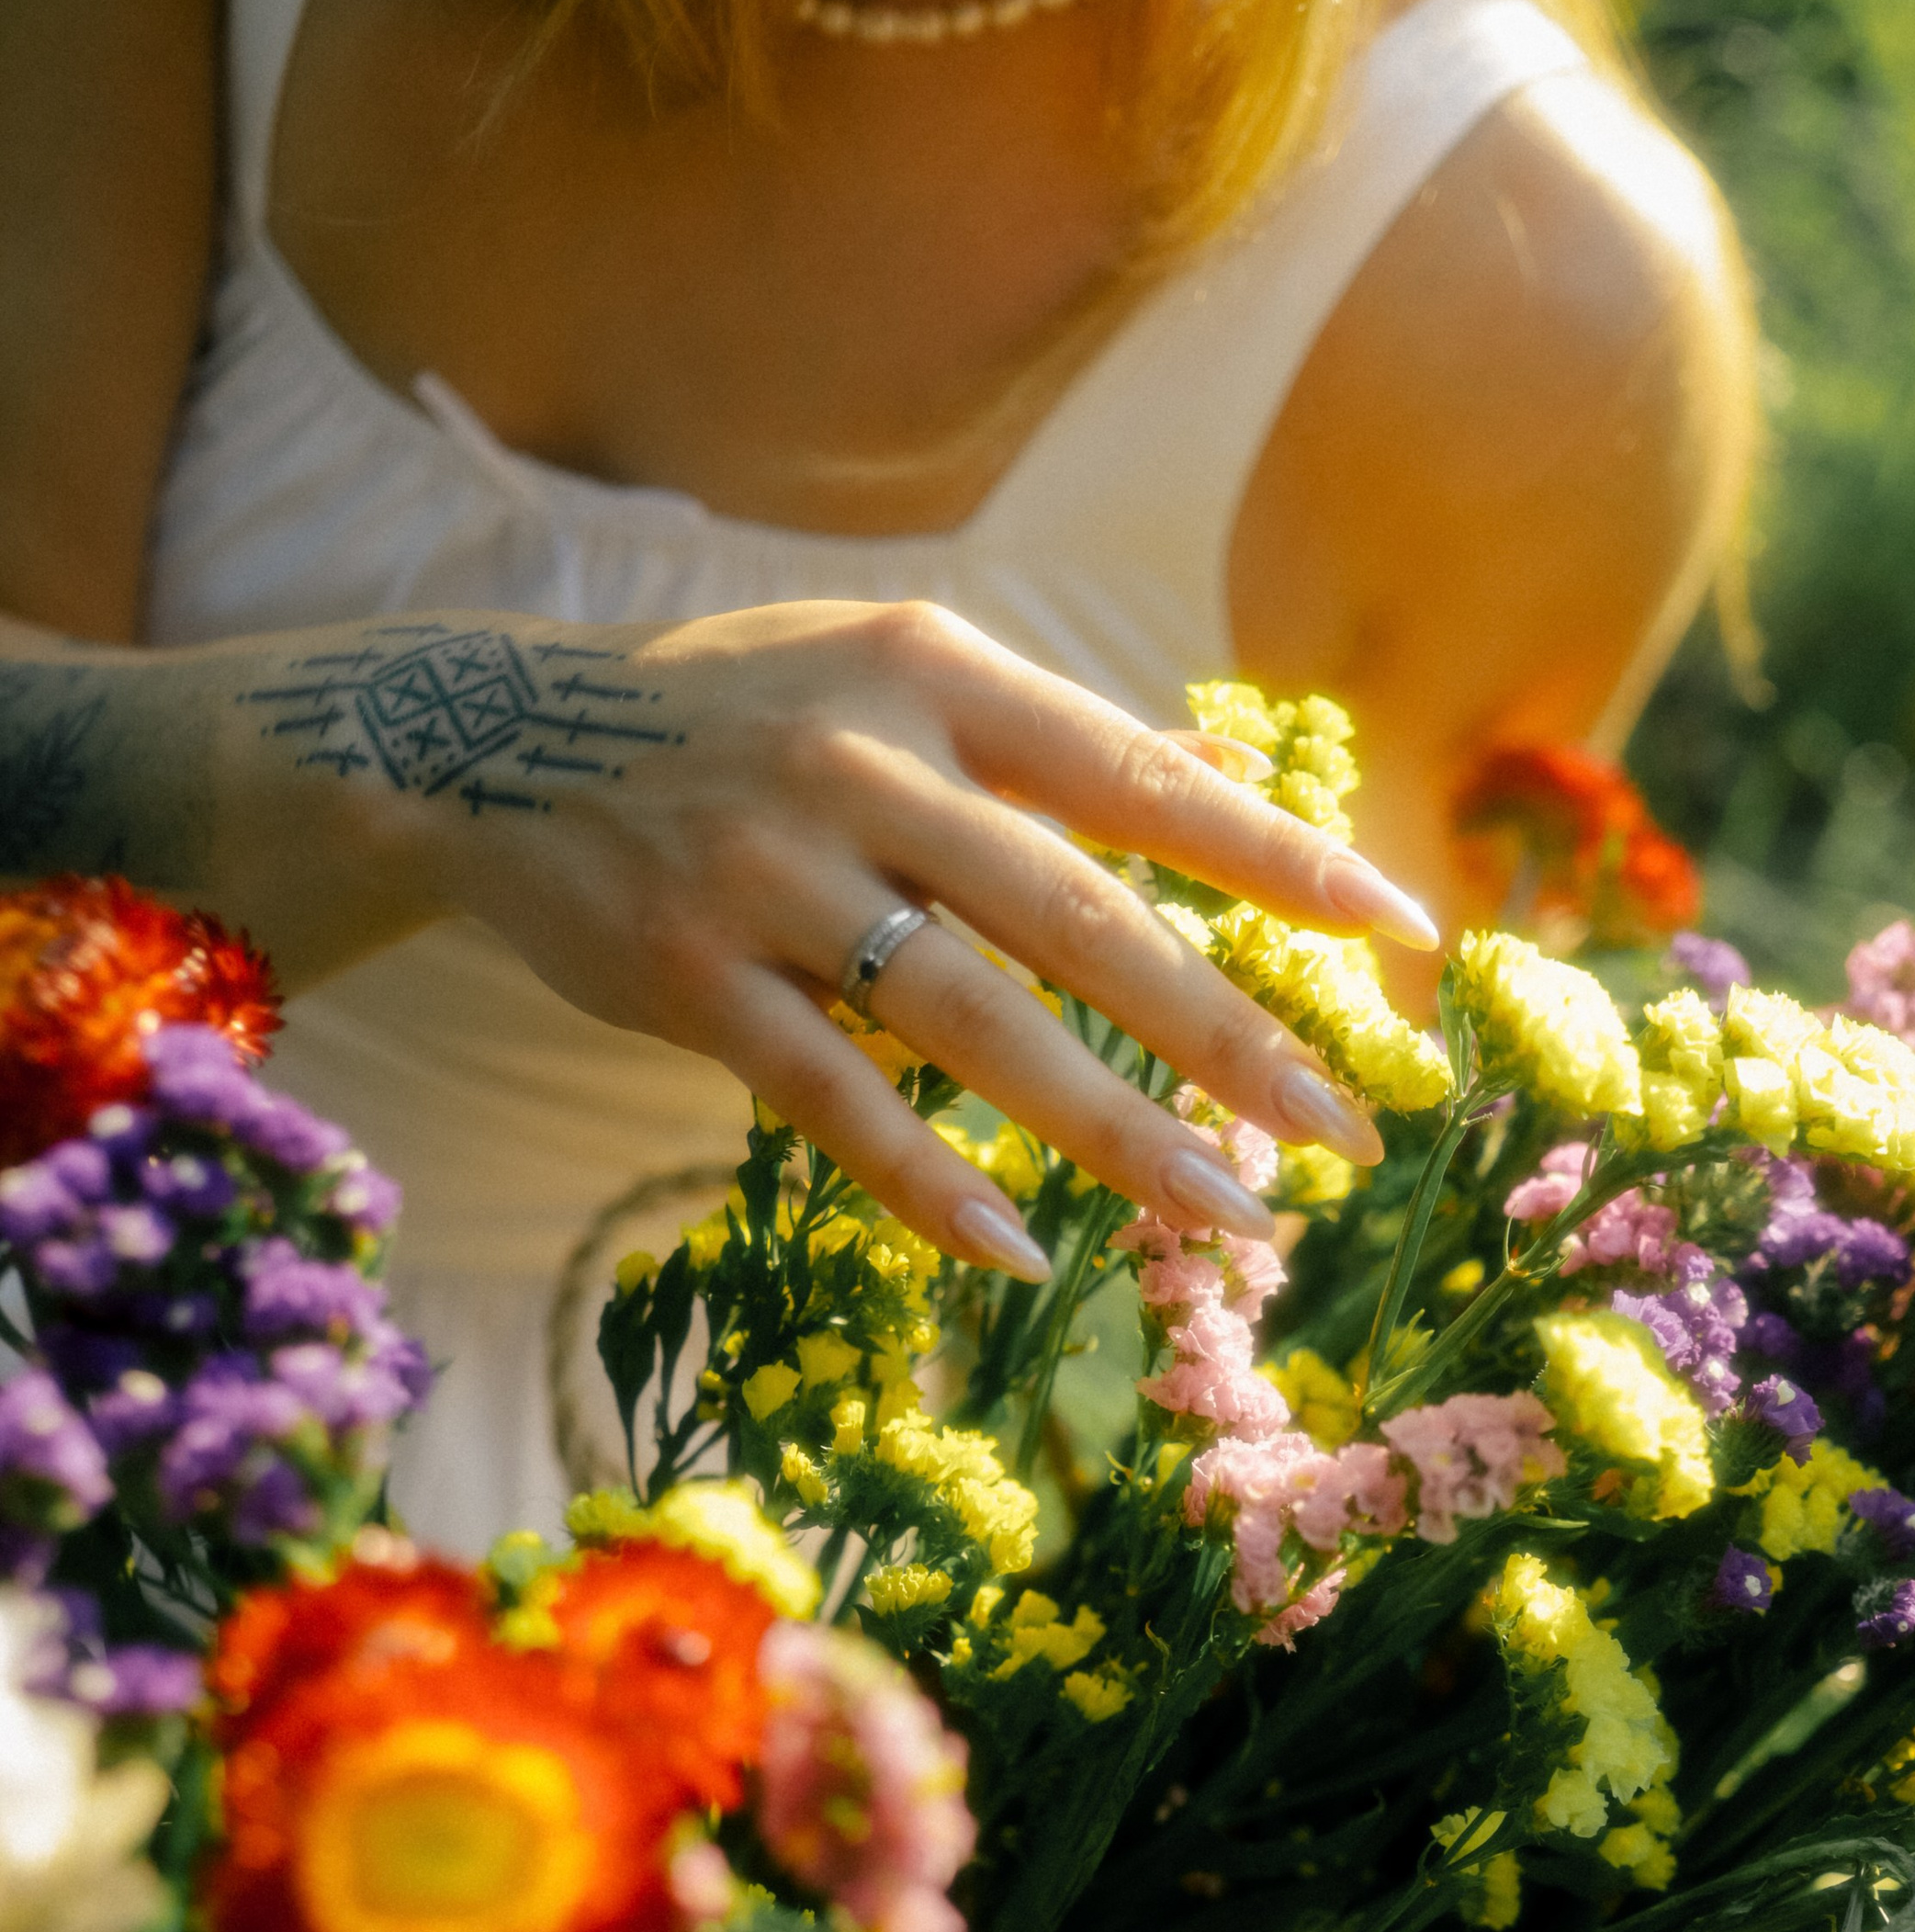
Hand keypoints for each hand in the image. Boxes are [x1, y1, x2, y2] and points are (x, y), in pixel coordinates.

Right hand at [407, 600, 1436, 1275]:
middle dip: (1228, 1036)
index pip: (1147, 779)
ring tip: (1226, 1218)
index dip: (1285, 863)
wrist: (491, 739)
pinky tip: (1022, 1254)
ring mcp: (769, 872)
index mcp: (940, 677)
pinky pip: (832, 1099)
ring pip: (977, 1023)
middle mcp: (865, 764)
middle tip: (1342, 1131)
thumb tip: (1237, 793)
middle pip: (1085, 920)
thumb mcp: (892, 678)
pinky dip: (928, 1181)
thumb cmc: (741, 718)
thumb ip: (1046, 749)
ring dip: (1114, 1133)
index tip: (1406, 939)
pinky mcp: (689, 976)